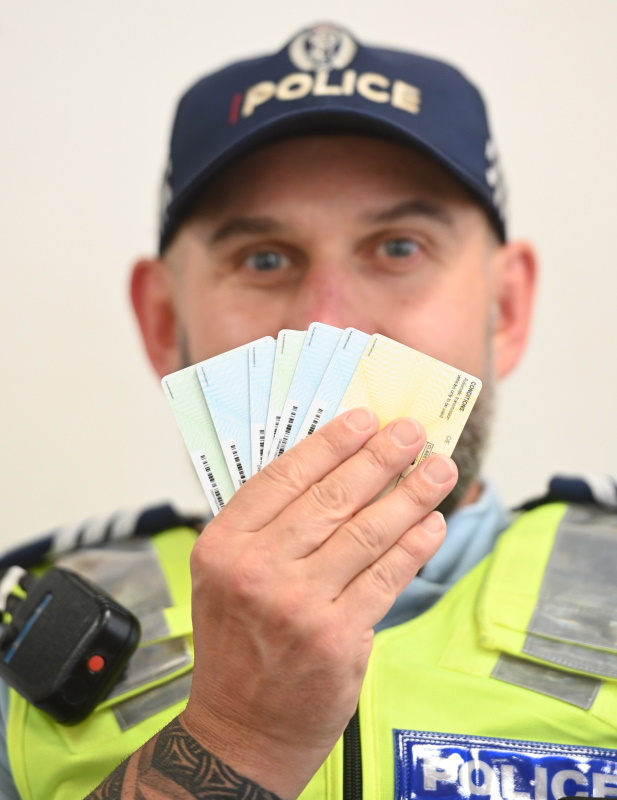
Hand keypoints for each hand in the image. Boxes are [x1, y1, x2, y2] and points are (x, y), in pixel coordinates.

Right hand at [181, 408, 456, 798]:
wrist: (241, 728)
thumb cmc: (237, 646)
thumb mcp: (226, 577)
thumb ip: (267, 528)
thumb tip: (334, 471)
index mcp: (222, 545)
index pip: (283, 476)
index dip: (329, 442)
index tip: (364, 418)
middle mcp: (256, 570)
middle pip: (331, 497)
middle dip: (380, 457)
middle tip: (410, 432)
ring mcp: (298, 604)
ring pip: (367, 531)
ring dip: (411, 493)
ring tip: (438, 468)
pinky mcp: (338, 637)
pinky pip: (387, 577)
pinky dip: (415, 545)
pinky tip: (433, 522)